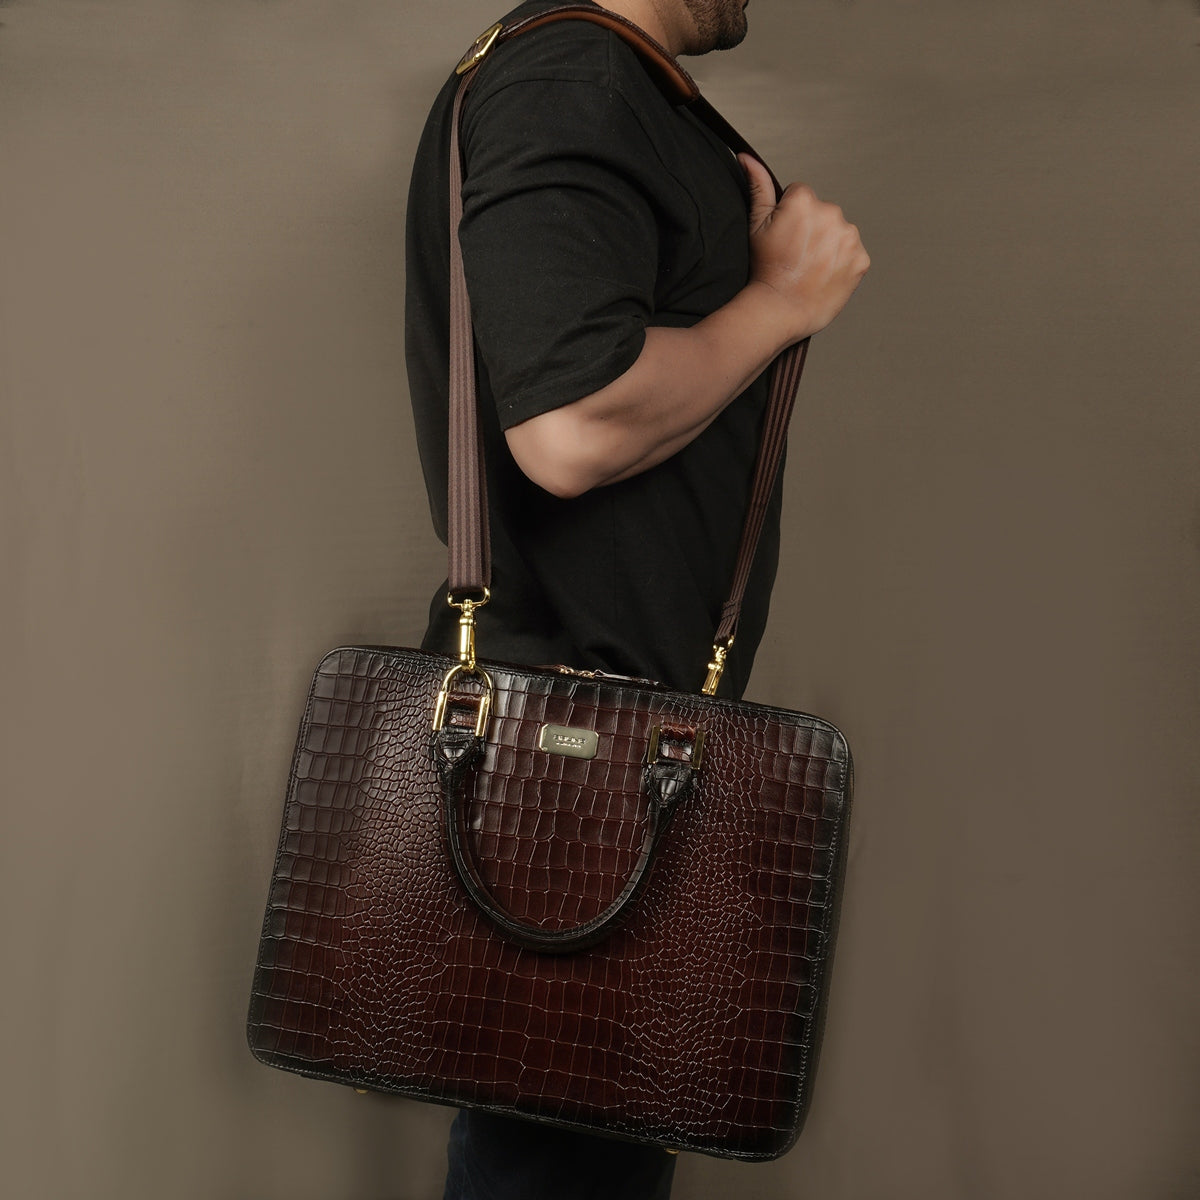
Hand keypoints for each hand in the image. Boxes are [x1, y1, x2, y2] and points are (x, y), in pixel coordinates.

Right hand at [739, 153, 869, 341]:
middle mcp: (831, 212)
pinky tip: (825, 276)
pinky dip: (842, 264)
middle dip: (813, 230)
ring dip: (829, 246)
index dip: (790, 218)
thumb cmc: (764, 269)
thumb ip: (758, 186)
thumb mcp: (755, 225)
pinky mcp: (861, 260)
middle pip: (823, 214)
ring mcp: (849, 237)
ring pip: (839, 233)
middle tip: (796, 256)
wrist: (779, 310)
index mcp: (805, 200)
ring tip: (810, 268)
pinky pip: (853, 255)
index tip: (785, 238)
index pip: (802, 197)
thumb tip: (747, 157)